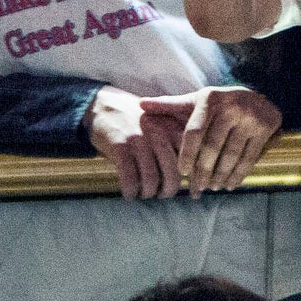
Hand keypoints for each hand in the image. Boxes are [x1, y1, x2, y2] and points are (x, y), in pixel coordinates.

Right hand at [85, 86, 186, 200]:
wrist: (105, 106)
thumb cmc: (138, 123)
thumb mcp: (164, 125)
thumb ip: (178, 145)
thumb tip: (193, 179)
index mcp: (175, 128)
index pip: (192, 158)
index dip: (194, 180)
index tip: (194, 193)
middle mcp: (160, 133)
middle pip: (173, 173)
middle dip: (168, 190)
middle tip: (162, 194)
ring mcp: (140, 139)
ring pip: (151, 179)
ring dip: (147, 193)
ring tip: (144, 193)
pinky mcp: (120, 146)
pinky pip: (129, 179)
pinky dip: (130, 191)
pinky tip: (129, 193)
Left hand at [138, 84, 282, 196]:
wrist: (260, 95)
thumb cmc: (219, 103)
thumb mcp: (196, 101)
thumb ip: (170, 105)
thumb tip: (141, 105)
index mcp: (209, 99)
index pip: (194, 131)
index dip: (187, 154)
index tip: (183, 172)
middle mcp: (232, 106)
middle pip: (212, 147)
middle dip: (203, 171)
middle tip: (197, 189)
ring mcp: (251, 117)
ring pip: (231, 155)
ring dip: (221, 176)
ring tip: (213, 187)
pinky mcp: (266, 128)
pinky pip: (250, 157)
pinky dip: (239, 174)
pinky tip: (231, 184)